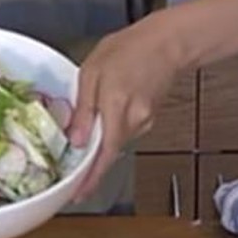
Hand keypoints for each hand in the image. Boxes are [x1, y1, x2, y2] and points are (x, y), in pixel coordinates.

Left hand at [67, 17, 183, 198]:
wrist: (167, 43)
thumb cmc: (128, 50)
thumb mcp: (92, 72)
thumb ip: (84, 109)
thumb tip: (77, 140)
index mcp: (116, 109)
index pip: (103, 155)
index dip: (89, 178)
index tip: (76, 195)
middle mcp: (134, 123)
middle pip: (107, 151)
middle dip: (89, 158)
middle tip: (70, 163)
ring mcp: (144, 123)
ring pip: (115, 140)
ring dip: (100, 138)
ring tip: (88, 119)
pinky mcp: (148, 119)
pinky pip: (123, 130)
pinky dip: (111, 127)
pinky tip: (107, 108)